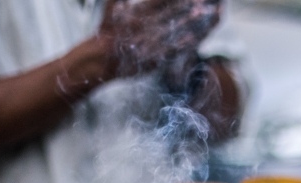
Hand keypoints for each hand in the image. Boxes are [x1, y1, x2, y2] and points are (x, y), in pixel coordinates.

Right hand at [98, 0, 220, 77]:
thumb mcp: (111, 11)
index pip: (157, 1)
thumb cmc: (107, 33)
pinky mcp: (149, 58)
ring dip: (187, 22)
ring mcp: (145, 42)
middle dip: (185, 6)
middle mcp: (140, 26)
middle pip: (167, 13)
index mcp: (134, 13)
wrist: (99, 60)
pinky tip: (192, 38)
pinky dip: (179, 44)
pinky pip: (167, 50)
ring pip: (170, 30)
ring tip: (202, 13)